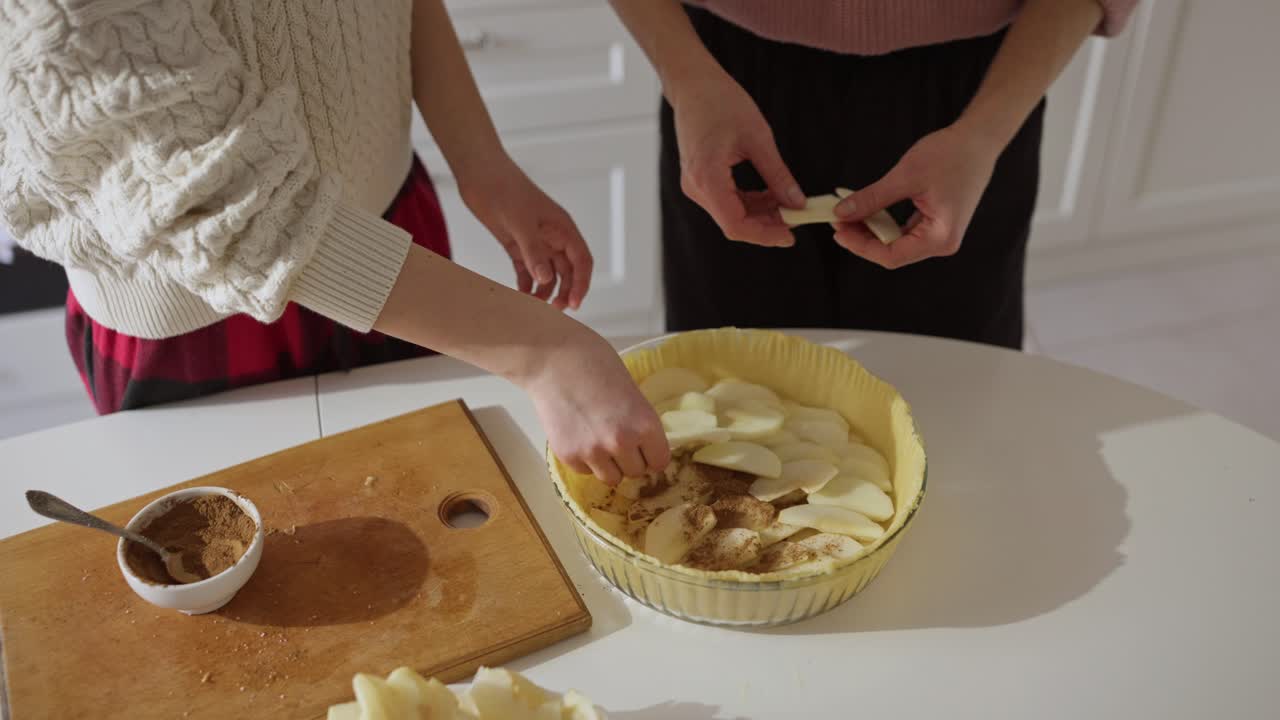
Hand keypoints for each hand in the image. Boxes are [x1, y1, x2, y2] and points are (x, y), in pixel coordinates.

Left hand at [460, 158, 593, 309]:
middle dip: (563, 291)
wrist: (479, 174)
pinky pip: (526, 270)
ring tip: (533, 306)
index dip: (581, 283)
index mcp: (562, 228)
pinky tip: (520, 295)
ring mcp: (535, 241)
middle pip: (567, 271)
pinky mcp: (516, 245)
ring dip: (544, 290)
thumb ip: (534, 252)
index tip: (573, 303)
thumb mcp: (521, 222)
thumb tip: (546, 279)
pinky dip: (526, 284)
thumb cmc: (505, 190)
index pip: (582, 260)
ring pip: (547, 273)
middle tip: (553, 311)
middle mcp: (552, 237)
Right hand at [525, 331, 670, 485]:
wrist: (552, 358)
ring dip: (609, 465)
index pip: (660, 461)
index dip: (652, 454)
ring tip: (599, 442)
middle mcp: (621, 444)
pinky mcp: (568, 456)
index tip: (645, 448)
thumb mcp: (631, 390)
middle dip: (630, 459)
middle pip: (636, 472)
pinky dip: (585, 460)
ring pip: (611, 478)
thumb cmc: (595, 362)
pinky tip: (579, 436)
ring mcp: (593, 453)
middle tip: (618, 440)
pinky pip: (585, 471)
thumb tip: (644, 444)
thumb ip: (639, 421)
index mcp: (645, 424)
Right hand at [669, 69, 804, 246]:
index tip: (791, 235)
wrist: (694, 85)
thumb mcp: (758, 139)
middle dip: (767, 225)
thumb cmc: (722, 103)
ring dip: (761, 214)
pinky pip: (726, 202)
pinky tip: (772, 195)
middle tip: (798, 219)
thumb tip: (798, 203)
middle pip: (734, 223)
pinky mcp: (700, 180)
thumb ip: (777, 175)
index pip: (736, 225)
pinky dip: (750, 203)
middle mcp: (696, 188)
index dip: (765, 235)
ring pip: (731, 215)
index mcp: (707, 179)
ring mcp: (696, 185)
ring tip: (790, 205)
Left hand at [832, 124, 1000, 268]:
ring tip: (848, 215)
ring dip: (871, 230)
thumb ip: (872, 199)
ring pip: (896, 243)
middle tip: (838, 220)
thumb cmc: (950, 155)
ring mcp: (940, 235)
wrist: (978, 140)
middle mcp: (943, 242)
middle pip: (893, 252)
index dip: (861, 246)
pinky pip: (904, 232)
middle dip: (863, 238)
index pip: (891, 256)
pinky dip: (884, 223)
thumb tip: (842, 213)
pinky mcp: (936, 224)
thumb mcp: (905, 177)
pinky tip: (866, 212)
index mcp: (940, 237)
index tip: (838, 231)